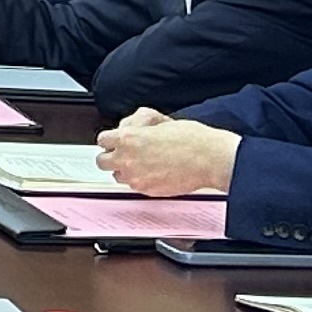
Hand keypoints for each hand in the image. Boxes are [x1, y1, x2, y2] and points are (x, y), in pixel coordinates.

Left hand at [100, 111, 238, 196]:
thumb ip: (138, 125)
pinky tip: (153, 172)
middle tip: (123, 153)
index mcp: (129, 138)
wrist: (209, 159)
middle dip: (111, 156)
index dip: (110, 139)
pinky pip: (134, 187)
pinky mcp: (148, 191)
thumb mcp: (159, 120)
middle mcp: (128, 159)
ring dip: (124, 170)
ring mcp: (137, 178)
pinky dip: (139, 180)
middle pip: (102, 162)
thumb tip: (131, 128)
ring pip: (117, 176)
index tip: (115, 140)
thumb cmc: (191, 139)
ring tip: (141, 163)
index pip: (102, 140)